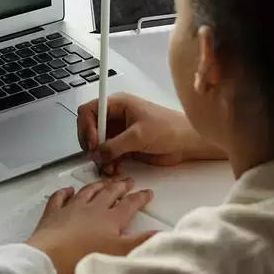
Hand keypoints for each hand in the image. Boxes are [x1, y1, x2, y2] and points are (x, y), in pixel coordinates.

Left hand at [25, 179, 155, 273]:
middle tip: (128, 180)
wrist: (52, 254)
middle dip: (120, 186)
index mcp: (110, 218)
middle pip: (109, 193)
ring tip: (105, 182)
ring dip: (98, 185)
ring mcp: (71, 207)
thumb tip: (160, 232)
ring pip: (87, 191)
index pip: (129, 204)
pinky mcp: (54, 212)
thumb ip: (140, 241)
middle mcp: (92, 208)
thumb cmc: (86, 255)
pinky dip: (64, 192)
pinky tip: (68, 190)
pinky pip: (60, 197)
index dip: (140, 198)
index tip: (148, 192)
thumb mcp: (119, 251)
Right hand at [77, 93, 224, 175]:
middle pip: (90, 128)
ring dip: (100, 156)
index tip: (94, 143)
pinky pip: (109, 154)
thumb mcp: (139, 135)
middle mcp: (115, 116)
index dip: (87, 127)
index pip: (89, 111)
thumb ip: (115, 145)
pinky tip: (114, 168)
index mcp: (117, 104)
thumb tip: (97, 154)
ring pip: (98, 144)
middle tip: (97, 157)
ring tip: (108, 167)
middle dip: (91, 144)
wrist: (187, 143)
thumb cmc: (168, 129)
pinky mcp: (125, 146)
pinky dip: (108, 162)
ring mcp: (119, 132)